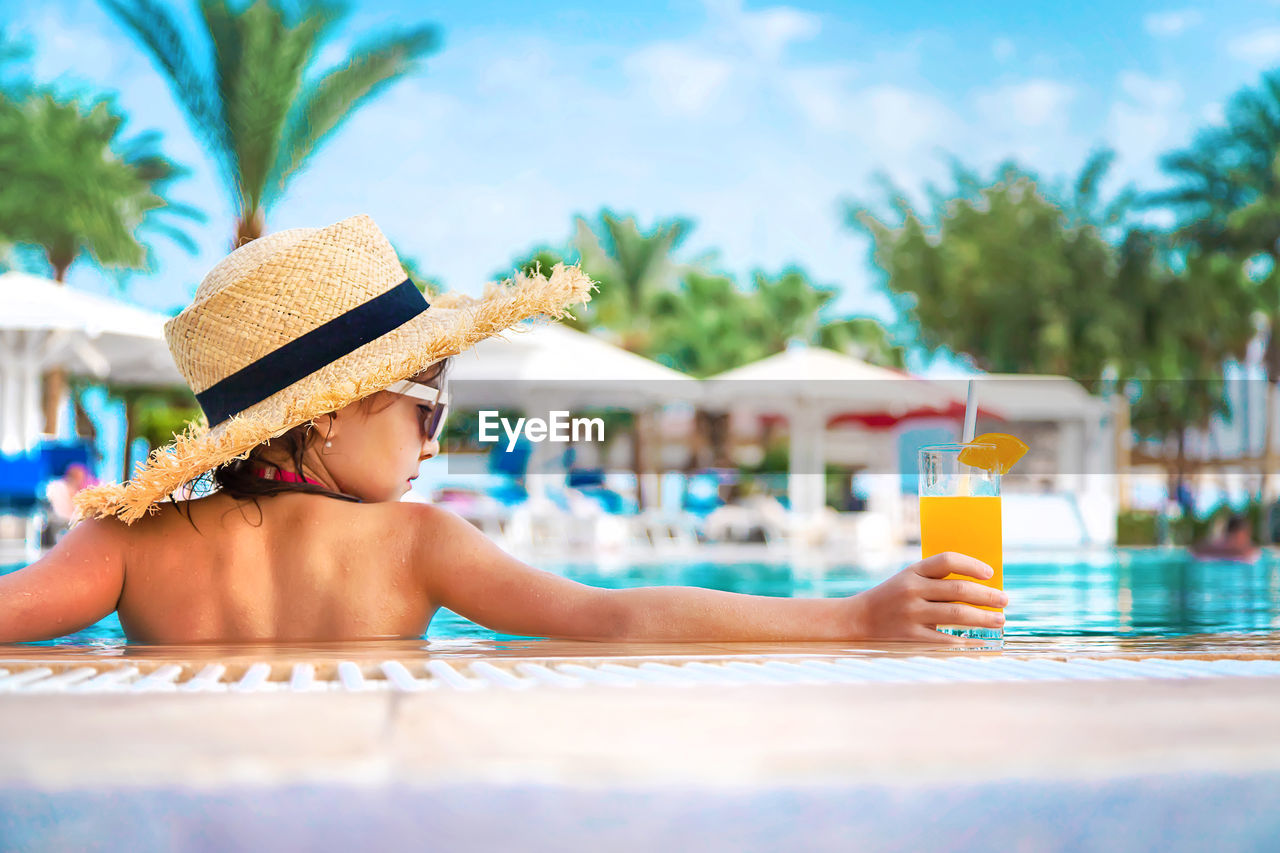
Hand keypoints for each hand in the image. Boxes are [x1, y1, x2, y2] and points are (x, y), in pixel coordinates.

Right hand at [847, 552, 1008, 644]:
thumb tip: (980, 586)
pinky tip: (981, 640)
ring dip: (984, 617)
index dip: (972, 565)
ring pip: (957, 614)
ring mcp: (912, 613)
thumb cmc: (892, 597)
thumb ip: (936, 580)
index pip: (947, 560)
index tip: (990, 574)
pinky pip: (946, 638)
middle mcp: (912, 590)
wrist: (859, 619)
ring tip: (1000, 620)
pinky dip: (967, 640)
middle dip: (987, 595)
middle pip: (959, 589)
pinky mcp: (912, 635)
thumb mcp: (908, 579)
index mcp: (912, 571)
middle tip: (1005, 600)